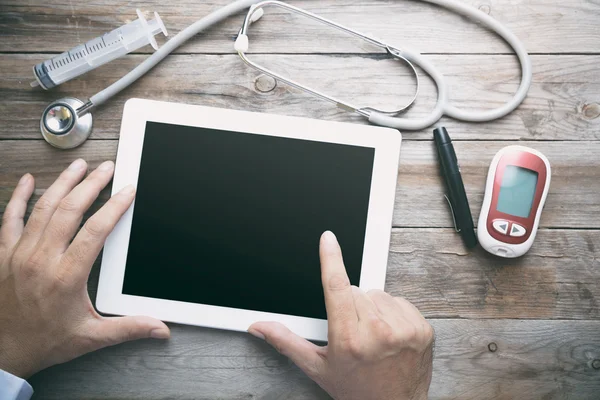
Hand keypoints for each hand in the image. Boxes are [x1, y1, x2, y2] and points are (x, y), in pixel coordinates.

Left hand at [0, 159, 169, 378]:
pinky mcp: (3, 256)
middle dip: (91, 185)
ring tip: (79, 165)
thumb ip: (128, 328)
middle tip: (106, 168)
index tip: (127, 191)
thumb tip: (160, 329)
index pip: (95, 230)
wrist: (3, 353)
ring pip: (42, 208)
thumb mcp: (91, 338)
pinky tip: (27, 182)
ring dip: (62, 184)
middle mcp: (41, 260)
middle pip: (69, 210)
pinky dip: (17, 198)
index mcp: (66, 276)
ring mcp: (19, 254)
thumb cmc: (45, 342)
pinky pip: (9, 219)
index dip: (114, 206)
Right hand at [249, 231, 433, 399]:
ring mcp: (403, 330)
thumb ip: (287, 342)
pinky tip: (388, 332)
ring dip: (372, 308)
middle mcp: (378, 332)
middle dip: (350, 304)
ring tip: (371, 334)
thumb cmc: (356, 389)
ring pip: (378, 294)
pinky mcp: (422, 329)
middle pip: (356, 291)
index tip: (328, 239)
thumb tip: (259, 327)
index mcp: (348, 339)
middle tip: (353, 330)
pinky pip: (399, 301)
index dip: (330, 259)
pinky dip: (392, 312)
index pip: (336, 287)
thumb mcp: (317, 367)